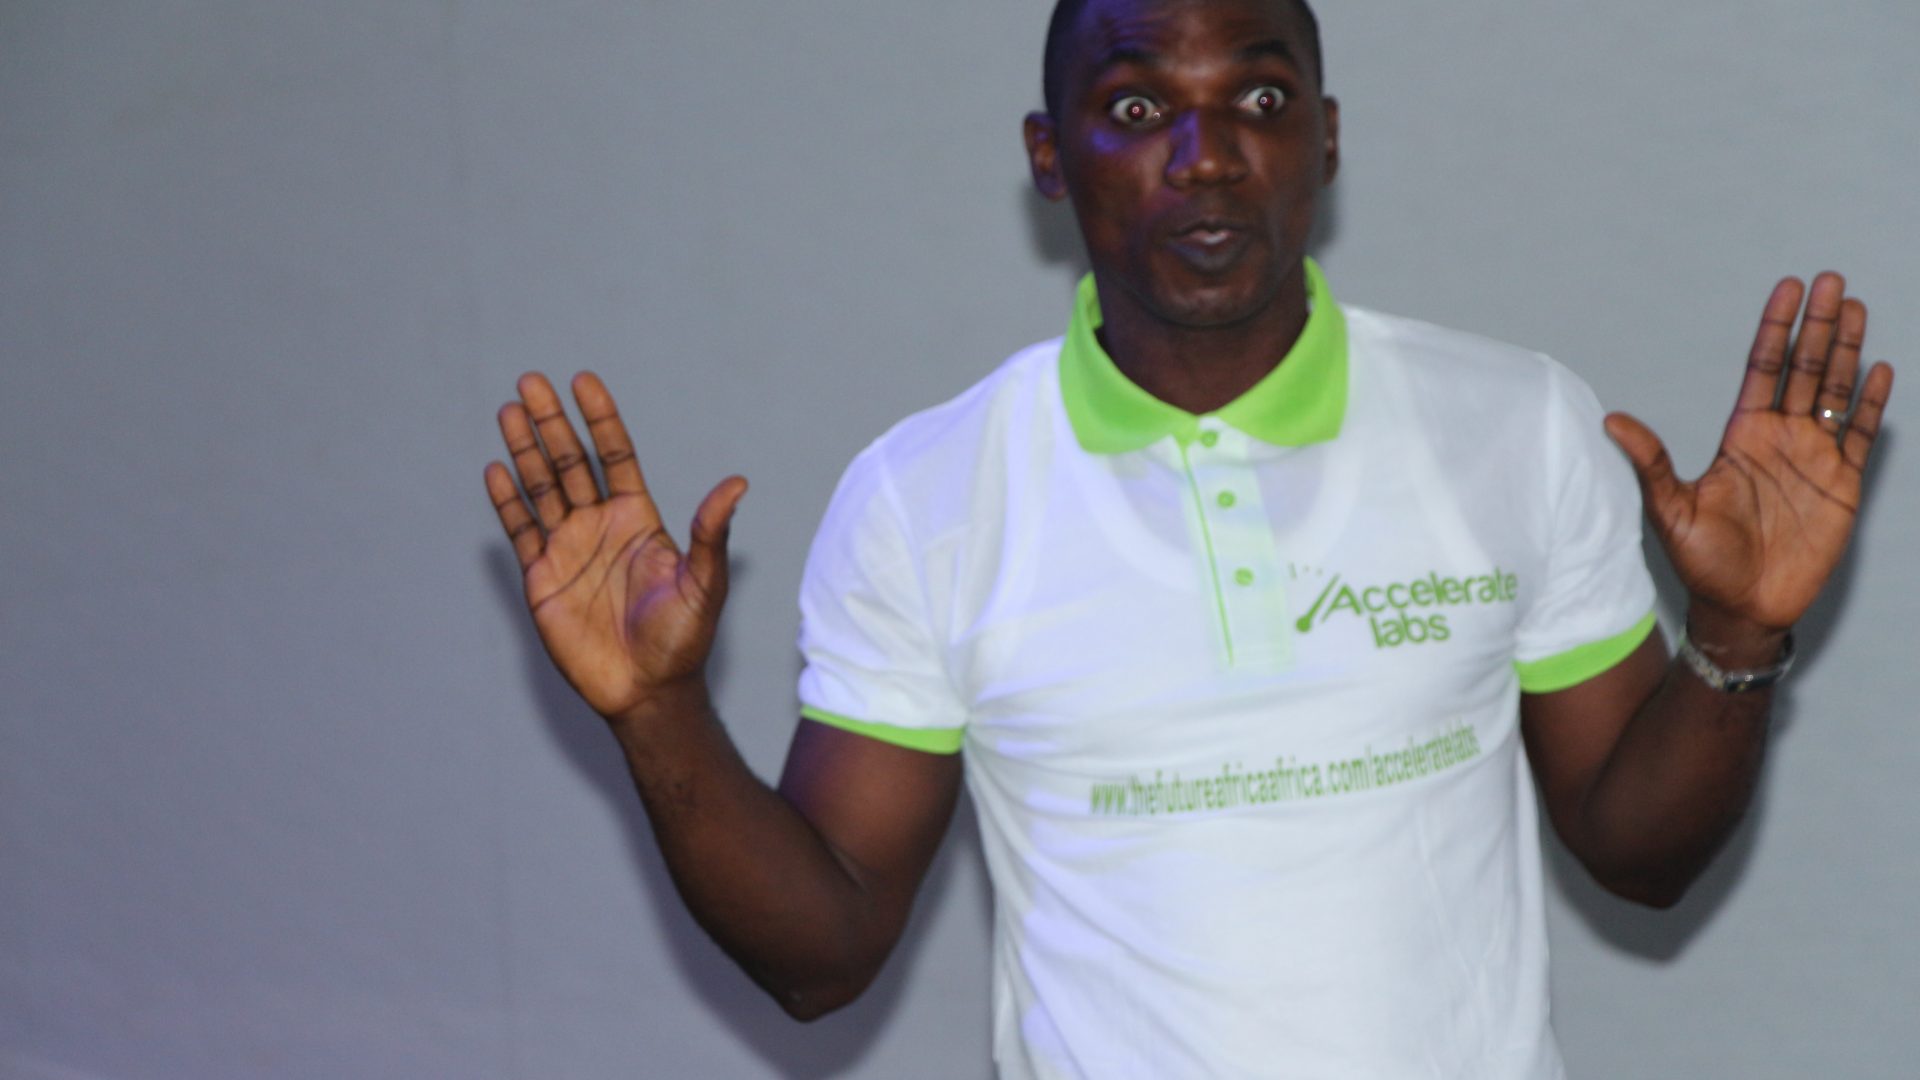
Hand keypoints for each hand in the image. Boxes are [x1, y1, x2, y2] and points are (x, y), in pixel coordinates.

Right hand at [484, 372, 746, 719]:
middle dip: (552, 422)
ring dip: (525, 450)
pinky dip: (507, 501)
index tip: (584, 382)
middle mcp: (600, 526)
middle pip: (570, 462)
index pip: (615, 456)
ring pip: (541, 488)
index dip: (600, 419)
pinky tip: (496, 469)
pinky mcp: (542, 577)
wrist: (647, 690)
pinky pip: (521, 530)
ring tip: (509, 410)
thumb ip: (711, 532)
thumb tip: (736, 483)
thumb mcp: (704, 582)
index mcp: (639, 519)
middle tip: (532, 381)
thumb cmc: (682, 639)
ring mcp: (568, 549)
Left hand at [1604, 273, 1894, 643]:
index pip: (1763, 368)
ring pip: (1835, 391)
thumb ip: (1650, 464)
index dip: (1776, 329)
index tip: (1788, 289)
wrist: (1743, 607)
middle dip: (1817, 325)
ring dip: (1847, 350)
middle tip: (1830, 280)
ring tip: (1855, 306)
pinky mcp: (1843, 484)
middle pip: (1804, 368)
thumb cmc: (1702, 563)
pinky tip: (1879, 369)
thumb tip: (1612, 423)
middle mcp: (1780, 438)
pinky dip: (1870, 403)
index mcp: (1741, 436)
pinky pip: (1860, 435)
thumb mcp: (1670, 510)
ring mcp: (1814, 458)